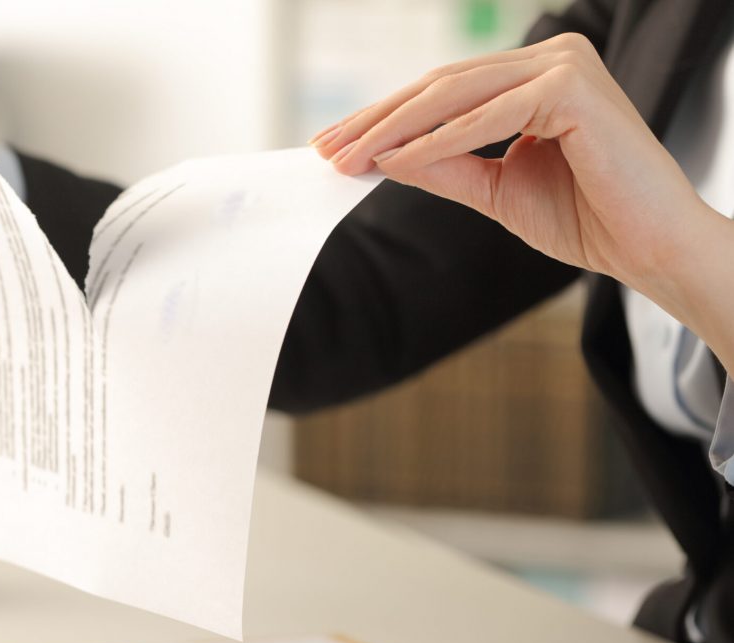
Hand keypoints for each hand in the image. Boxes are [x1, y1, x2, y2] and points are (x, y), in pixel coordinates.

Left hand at [312, 33, 733, 364]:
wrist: (648, 249)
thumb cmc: (587, 217)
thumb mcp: (495, 190)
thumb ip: (443, 166)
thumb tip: (382, 155)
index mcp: (534, 76)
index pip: (442, 92)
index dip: (383, 119)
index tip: (334, 146)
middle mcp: (551, 59)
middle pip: (440, 87)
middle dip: (376, 121)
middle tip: (327, 150)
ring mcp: (564, 66)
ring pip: (456, 95)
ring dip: (396, 129)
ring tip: (350, 157)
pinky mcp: (574, 88)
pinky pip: (489, 115)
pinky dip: (440, 140)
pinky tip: (398, 160)